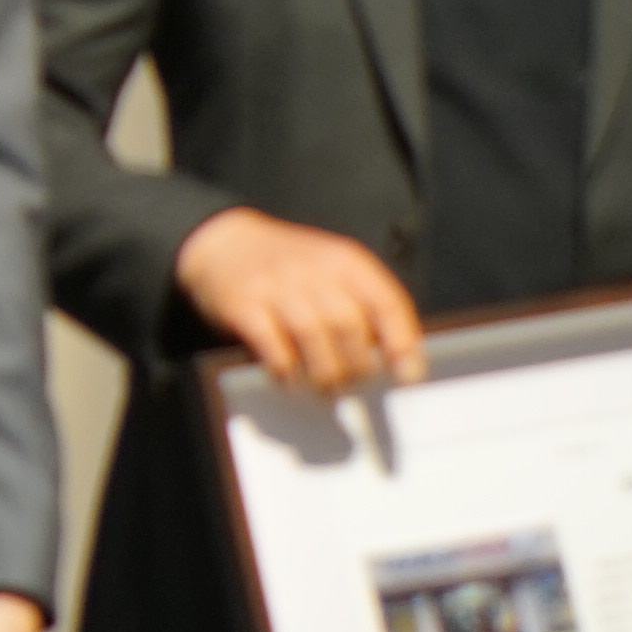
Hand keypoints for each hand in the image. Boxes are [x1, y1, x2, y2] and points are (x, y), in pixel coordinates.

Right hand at [174, 208, 425, 402]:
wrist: (223, 242)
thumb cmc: (289, 267)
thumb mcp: (331, 271)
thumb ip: (361, 305)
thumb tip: (394, 360)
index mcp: (346, 261)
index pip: (386, 301)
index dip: (401, 342)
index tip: (408, 376)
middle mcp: (314, 269)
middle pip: (349, 326)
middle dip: (356, 366)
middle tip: (353, 384)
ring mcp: (276, 285)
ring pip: (313, 337)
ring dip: (324, 374)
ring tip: (326, 389)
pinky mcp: (242, 303)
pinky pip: (272, 345)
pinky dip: (285, 369)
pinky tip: (288, 377)